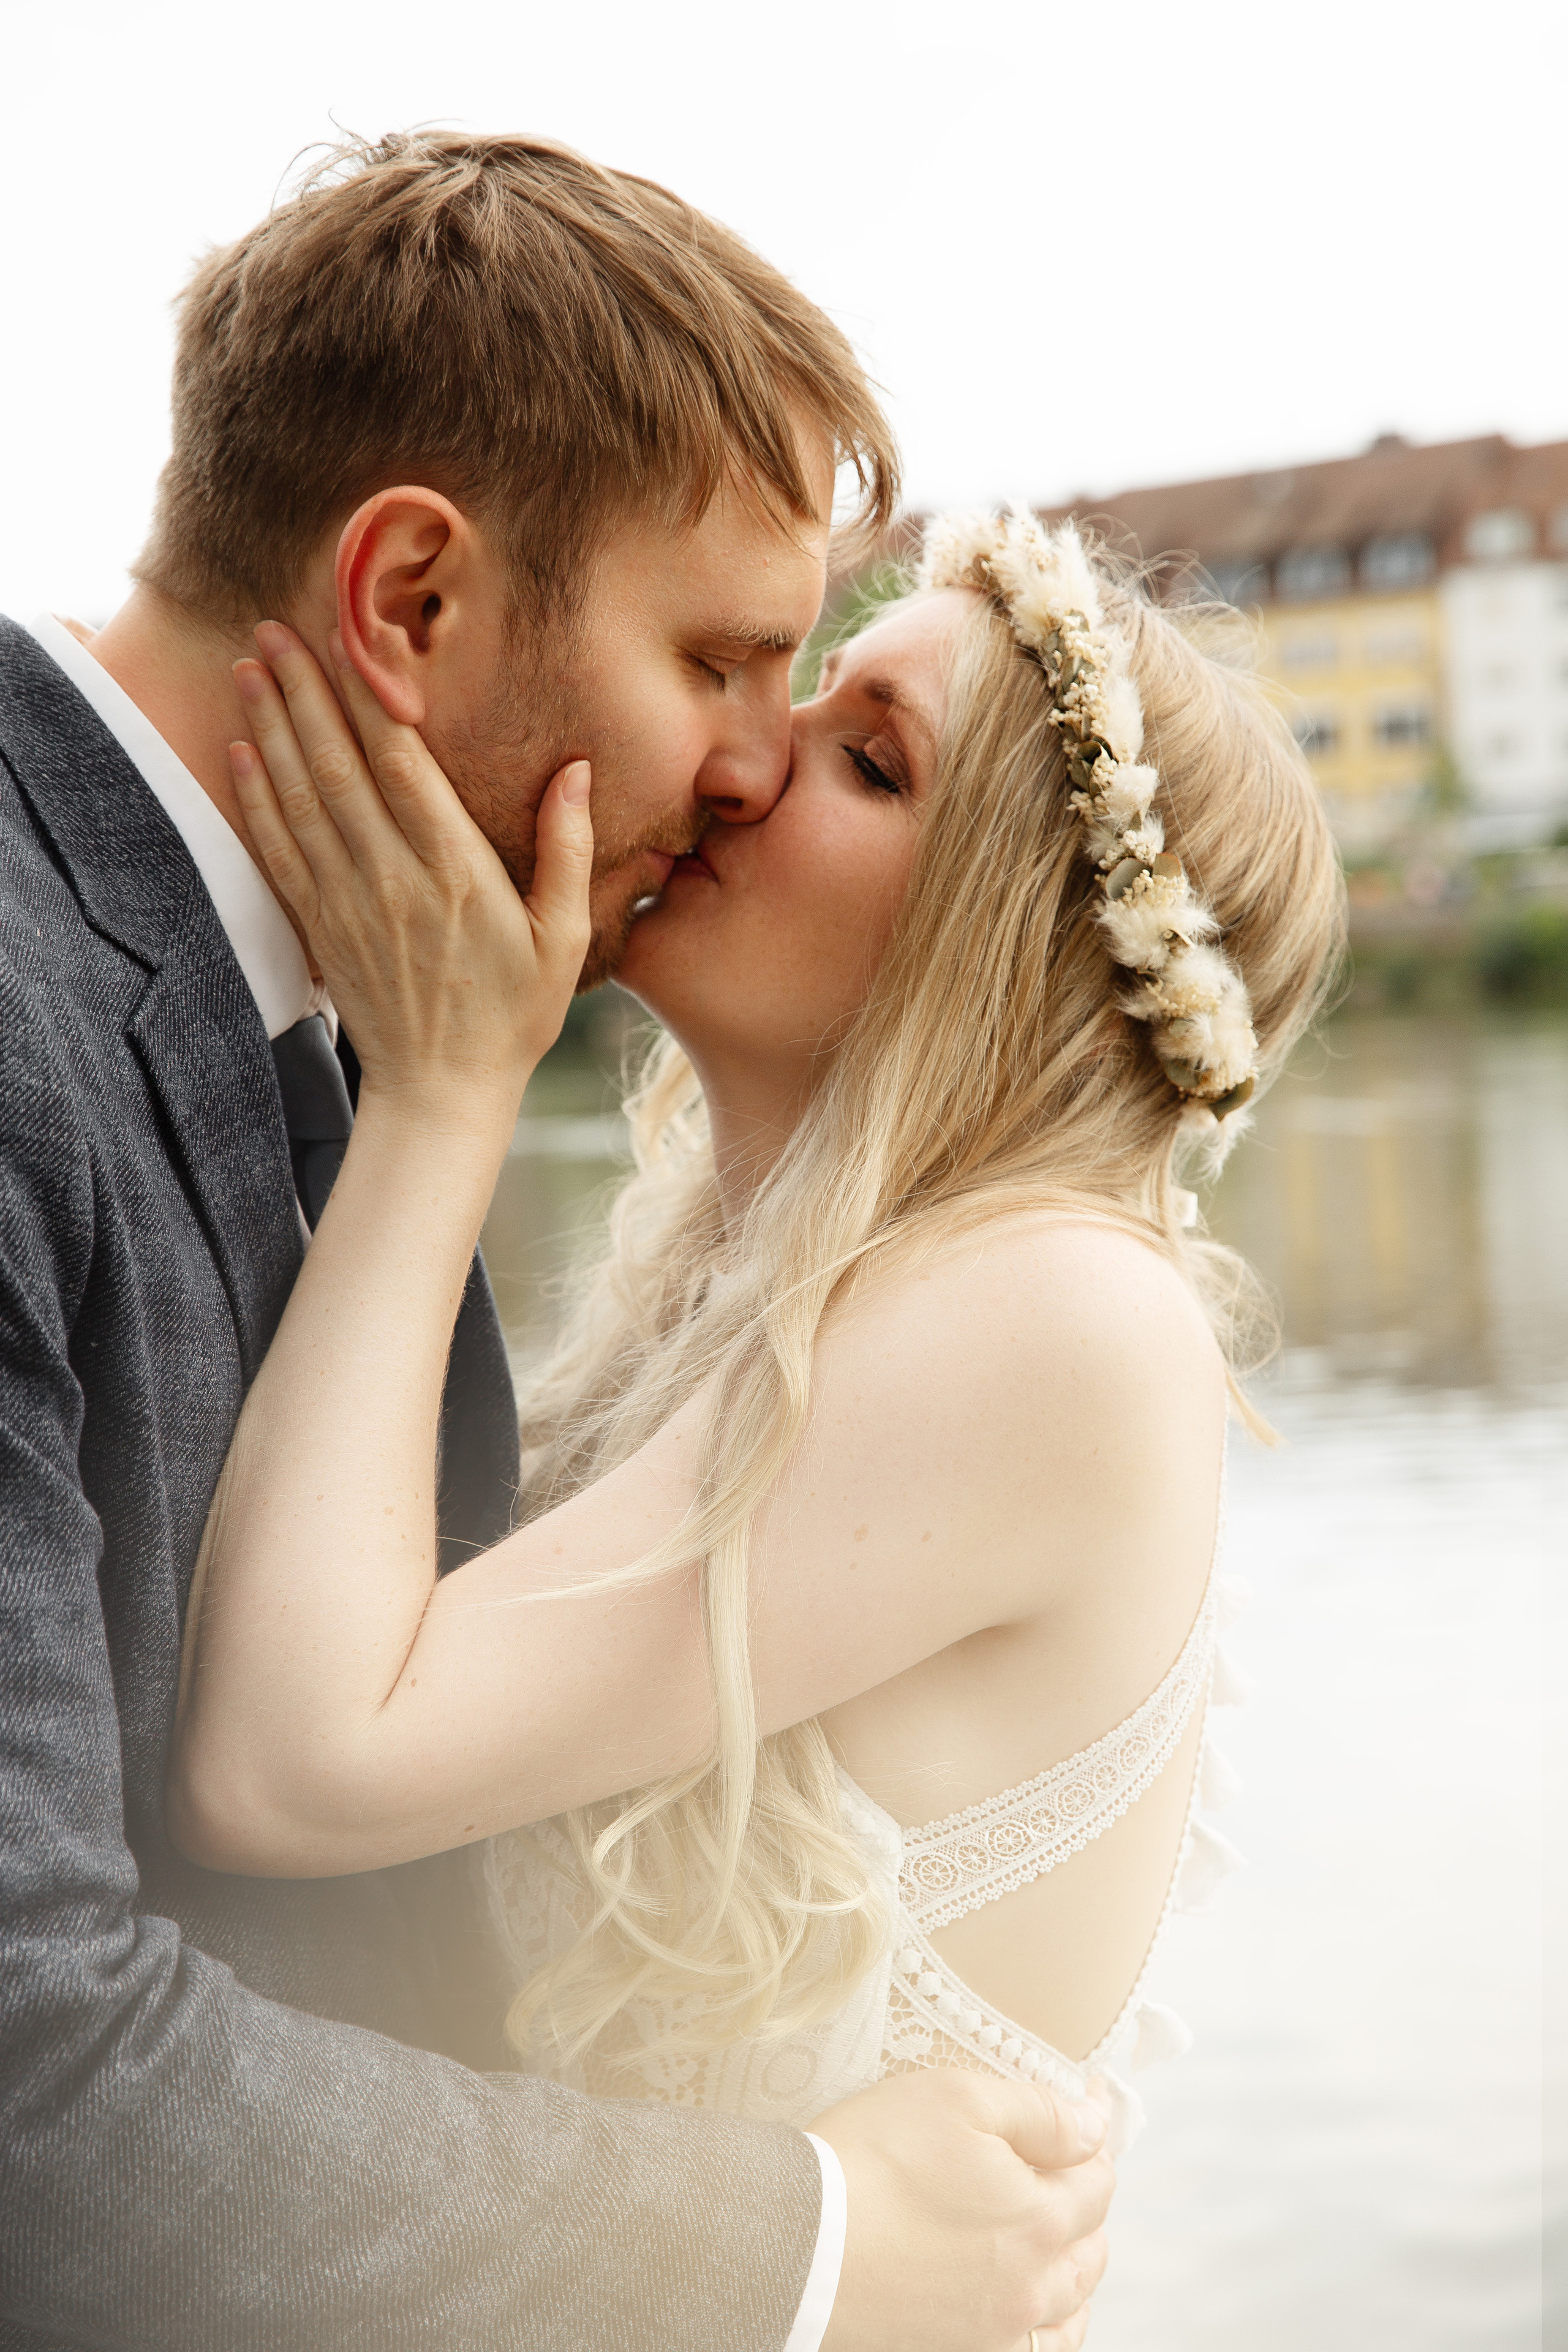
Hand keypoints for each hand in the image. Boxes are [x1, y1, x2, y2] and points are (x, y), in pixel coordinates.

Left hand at [230, 625, 590, 1126]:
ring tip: (252, 665)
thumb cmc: (513, 1014)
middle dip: (305, 691)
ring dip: (271, 728)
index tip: (352, 636)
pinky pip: (278, 850)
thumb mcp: (565, 939)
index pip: (403, 764)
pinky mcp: (320, 926)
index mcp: (457, 873)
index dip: (371, 695)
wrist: (442, 1091)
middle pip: (338, 766)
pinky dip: (254, 796)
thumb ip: (569, 851)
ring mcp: (348, 903)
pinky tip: (240, 750)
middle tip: (278, 625)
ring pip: (299, 798)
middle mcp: (393, 880)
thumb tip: (577, 771)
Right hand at [812, 2070, 1112, 2351]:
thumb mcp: (958, 2099)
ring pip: (1070, 2309)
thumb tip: (1097, 2126)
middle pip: (1090, 2247)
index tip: (1082, 2110)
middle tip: (1067, 2170)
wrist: (796, 2247)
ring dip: (1074, 2270)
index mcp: (1041, 2218)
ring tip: (1061, 2241)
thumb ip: (1040, 2113)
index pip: (1096, 2179)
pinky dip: (1048, 2329)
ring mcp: (997, 2334)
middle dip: (1086, 2204)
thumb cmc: (872, 2161)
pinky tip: (1034, 2309)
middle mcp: (1032, 2288)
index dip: (1090, 2139)